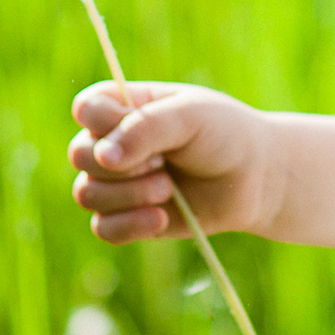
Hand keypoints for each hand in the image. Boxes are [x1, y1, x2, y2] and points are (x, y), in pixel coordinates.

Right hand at [68, 81, 276, 244]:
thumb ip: (146, 128)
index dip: (102, 123)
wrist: (255, 179)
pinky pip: (103, 228)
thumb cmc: (225, 135)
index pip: (86, 108)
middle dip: (122, 164)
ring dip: (130, 194)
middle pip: (78, 154)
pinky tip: (161, 217)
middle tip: (163, 161)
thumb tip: (102, 156)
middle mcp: (114, 143)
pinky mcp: (128, 217)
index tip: (137, 127)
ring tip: (169, 188)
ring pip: (87, 194)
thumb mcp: (191, 117)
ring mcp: (118, 182)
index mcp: (125, 106)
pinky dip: (130, 225)